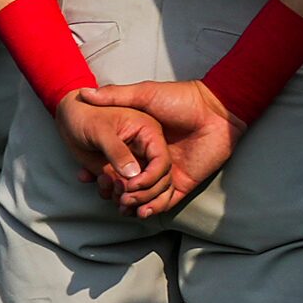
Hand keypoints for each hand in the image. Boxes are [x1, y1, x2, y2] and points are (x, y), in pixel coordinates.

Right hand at [75, 80, 243, 217]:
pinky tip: (141, 209)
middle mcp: (151, 159)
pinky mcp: (183, 182)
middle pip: (126, 183)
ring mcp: (167, 172)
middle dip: (114, 192)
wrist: (217, 110)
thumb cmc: (181, 99)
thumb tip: (84, 93)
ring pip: (144, 196)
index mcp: (141, 142)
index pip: (115, 163)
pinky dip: (152, 208)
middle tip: (105, 193)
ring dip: (132, 202)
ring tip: (123, 202)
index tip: (84, 176)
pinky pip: (165, 202)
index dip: (99, 171)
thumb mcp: (145, 94)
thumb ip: (116, 95)